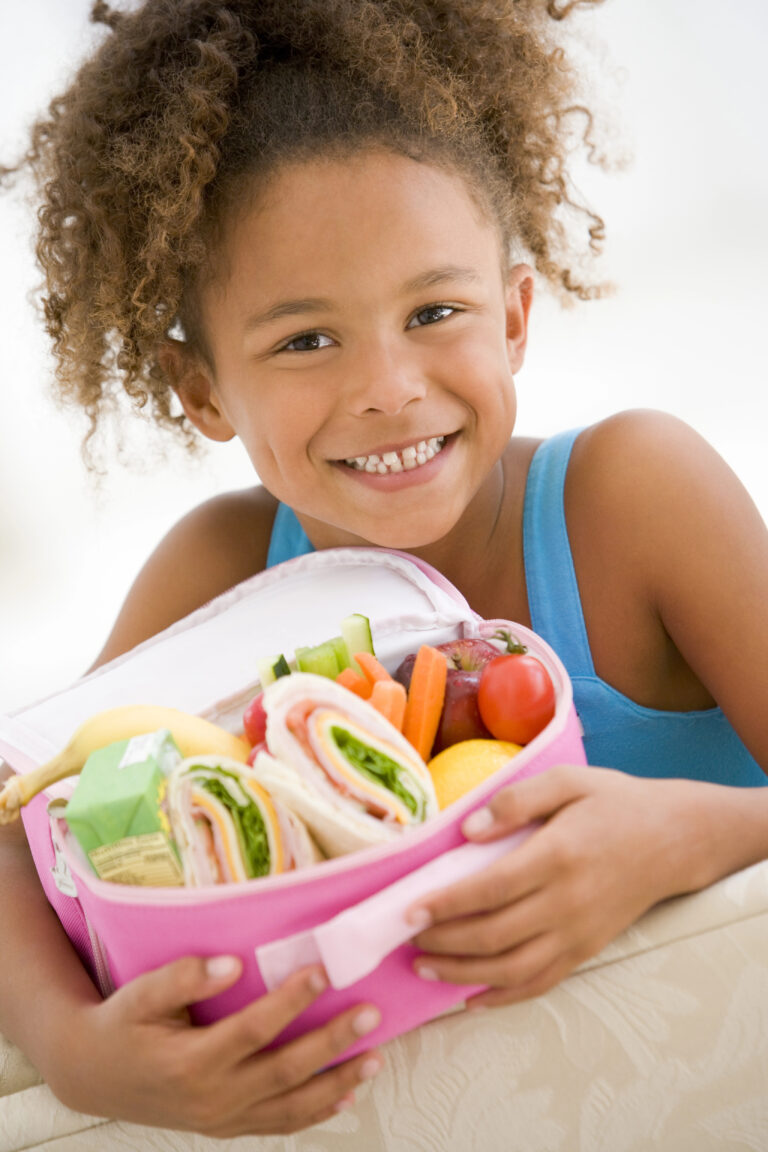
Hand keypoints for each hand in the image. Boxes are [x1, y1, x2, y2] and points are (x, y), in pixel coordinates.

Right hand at [49, 957, 382, 1136]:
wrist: (92, 1073)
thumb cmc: (120, 1025)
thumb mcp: (140, 995)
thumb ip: (183, 977)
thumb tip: (232, 963)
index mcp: (189, 1062)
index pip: (251, 1031)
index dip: (289, 1003)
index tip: (322, 972)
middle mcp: (210, 1098)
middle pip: (283, 1072)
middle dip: (331, 1043)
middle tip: (370, 1015)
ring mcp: (220, 1118)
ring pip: (289, 1107)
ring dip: (336, 1083)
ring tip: (376, 1058)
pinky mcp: (225, 1125)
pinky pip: (278, 1124)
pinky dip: (315, 1113)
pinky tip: (346, 1094)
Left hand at [407, 765, 702, 1006]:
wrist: (674, 838)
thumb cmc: (614, 803)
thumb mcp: (568, 782)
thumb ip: (515, 801)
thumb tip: (467, 830)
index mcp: (558, 856)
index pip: (491, 888)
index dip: (447, 904)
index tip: (409, 911)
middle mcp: (567, 902)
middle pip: (494, 934)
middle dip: (444, 941)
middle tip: (406, 939)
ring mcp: (578, 932)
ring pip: (512, 967)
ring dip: (463, 974)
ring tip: (424, 968)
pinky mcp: (587, 949)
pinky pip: (541, 982)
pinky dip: (504, 996)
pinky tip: (471, 998)